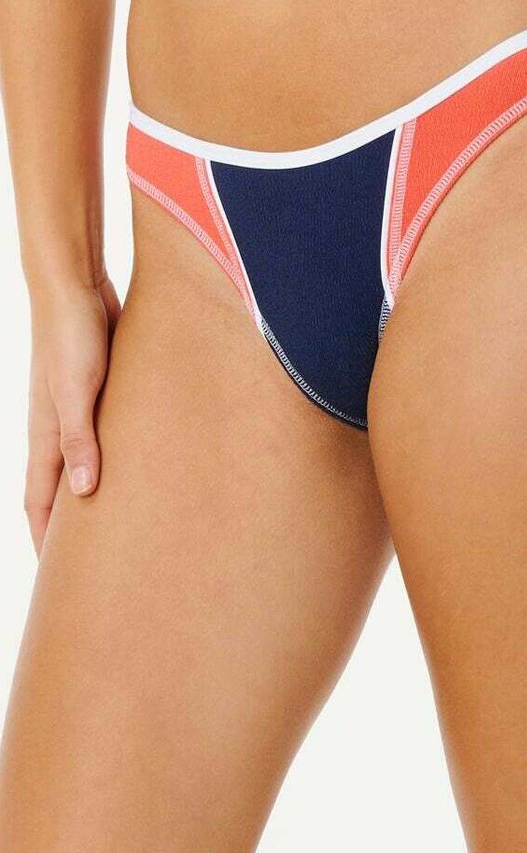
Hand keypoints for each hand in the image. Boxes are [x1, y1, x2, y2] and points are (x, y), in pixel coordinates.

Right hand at [25, 274, 120, 555]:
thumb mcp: (76, 393)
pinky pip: (108, 436)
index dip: (47, 542)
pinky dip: (119, 457)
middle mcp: (60, 430)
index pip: (40, 503)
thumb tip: (82, 494)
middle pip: (64, 490)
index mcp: (45, 437)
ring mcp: (80, 411)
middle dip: (75, 528)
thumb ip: (79, 440)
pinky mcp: (101, 392)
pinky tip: (144, 465)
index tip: (60, 581)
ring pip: (88, 464)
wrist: (75, 287)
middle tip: (99, 563)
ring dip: (100, 492)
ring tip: (127, 523)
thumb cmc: (71, 338)